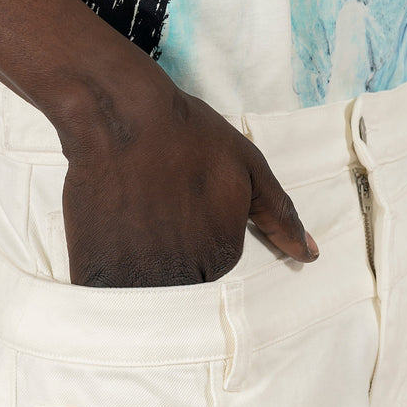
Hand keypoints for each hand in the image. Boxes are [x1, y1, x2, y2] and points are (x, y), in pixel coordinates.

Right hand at [53, 60, 318, 286]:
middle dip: (165, 256)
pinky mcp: (97, 274)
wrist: (121, 114)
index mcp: (220, 258)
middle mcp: (181, 277)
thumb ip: (279, 217)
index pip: (210, 271)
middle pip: (176, 285)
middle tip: (151, 210)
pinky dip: (104, 272)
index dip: (192, 240)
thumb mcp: (248, 168)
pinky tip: (106, 232)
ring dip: (134, 267)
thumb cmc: (188, 136)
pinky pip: (105, 292)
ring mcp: (138, 278)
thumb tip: (310, 255)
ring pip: (141, 290)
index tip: (179, 210)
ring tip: (129, 219)